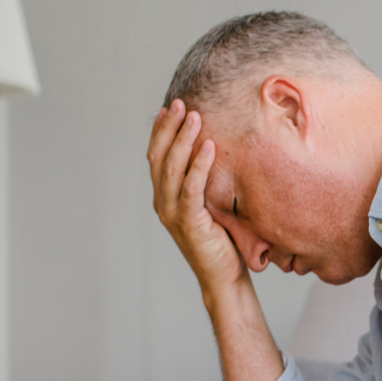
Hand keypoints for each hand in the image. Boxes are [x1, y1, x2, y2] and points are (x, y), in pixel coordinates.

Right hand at [147, 100, 245, 299]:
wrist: (224, 276)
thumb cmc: (222, 241)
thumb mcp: (211, 206)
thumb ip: (204, 184)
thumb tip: (215, 153)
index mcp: (164, 197)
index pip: (157, 157)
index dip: (161, 131)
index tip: (170, 108)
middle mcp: (163, 202)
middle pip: (160, 156)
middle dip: (170, 128)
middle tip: (181, 103)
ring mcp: (173, 213)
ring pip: (173, 168)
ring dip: (184, 139)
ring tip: (195, 116)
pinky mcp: (189, 222)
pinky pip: (191, 188)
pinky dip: (199, 165)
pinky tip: (208, 146)